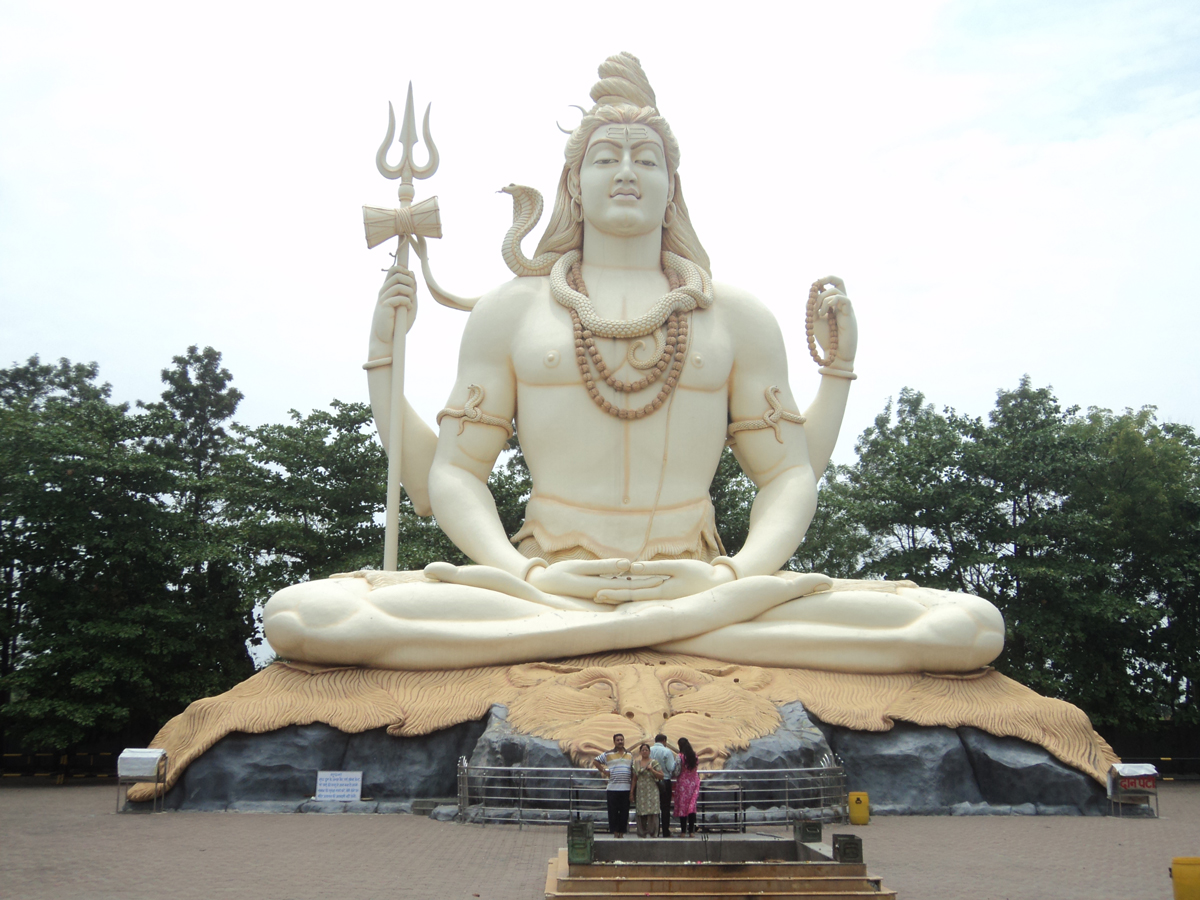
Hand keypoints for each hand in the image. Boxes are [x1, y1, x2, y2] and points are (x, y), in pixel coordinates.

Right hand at [370, 263, 416, 355]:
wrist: (388, 338)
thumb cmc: (399, 322)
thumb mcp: (410, 303)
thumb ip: (411, 289)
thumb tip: (411, 272)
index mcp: (389, 288)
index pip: (393, 269)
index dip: (404, 270)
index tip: (412, 281)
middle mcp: (384, 291)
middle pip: (396, 273)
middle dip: (409, 279)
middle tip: (413, 291)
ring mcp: (383, 298)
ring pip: (398, 284)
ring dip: (409, 291)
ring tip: (411, 301)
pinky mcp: (384, 306)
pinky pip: (398, 297)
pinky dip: (407, 302)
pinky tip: (409, 308)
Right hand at [527, 558, 666, 601]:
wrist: (541, 587)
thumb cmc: (559, 574)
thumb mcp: (580, 567)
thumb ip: (604, 567)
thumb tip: (628, 565)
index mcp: (600, 590)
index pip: (630, 587)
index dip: (647, 582)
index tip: (663, 577)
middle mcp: (603, 596)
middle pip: (631, 590)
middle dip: (648, 585)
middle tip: (668, 579)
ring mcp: (600, 596)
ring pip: (625, 591)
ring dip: (640, 585)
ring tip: (658, 578)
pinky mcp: (597, 592)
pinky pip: (616, 589)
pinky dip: (628, 584)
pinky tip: (638, 579)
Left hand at [594, 559, 735, 603]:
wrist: (720, 586)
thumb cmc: (700, 574)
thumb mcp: (678, 567)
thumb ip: (655, 568)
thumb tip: (632, 567)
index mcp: (660, 593)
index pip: (632, 592)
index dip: (614, 591)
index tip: (597, 592)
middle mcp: (659, 599)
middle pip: (631, 597)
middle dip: (612, 597)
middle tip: (593, 597)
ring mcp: (663, 600)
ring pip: (637, 598)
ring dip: (620, 597)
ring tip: (603, 596)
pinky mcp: (667, 598)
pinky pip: (646, 597)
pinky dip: (632, 595)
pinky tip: (623, 593)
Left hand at [811, 276, 856, 365]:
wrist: (835, 354)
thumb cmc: (826, 338)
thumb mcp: (814, 320)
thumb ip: (813, 307)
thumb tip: (812, 294)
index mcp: (834, 304)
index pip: (833, 285)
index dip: (825, 280)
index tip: (815, 283)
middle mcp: (842, 304)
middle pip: (838, 283)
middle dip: (825, 281)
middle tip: (814, 290)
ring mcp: (847, 309)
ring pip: (836, 291)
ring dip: (822, 300)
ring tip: (819, 313)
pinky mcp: (849, 315)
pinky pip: (844, 299)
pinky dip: (831, 302)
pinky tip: (824, 313)